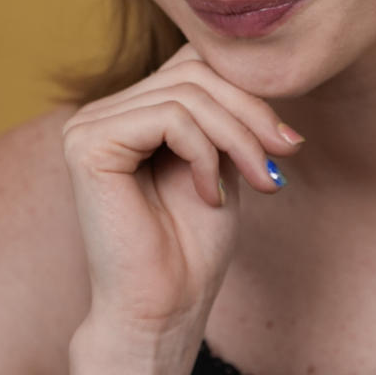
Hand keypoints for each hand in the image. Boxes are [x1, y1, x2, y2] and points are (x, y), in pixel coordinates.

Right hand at [62, 44, 302, 362]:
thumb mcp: (223, 161)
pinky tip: (209, 194)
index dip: (248, 94)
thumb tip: (258, 66)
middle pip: (194, 71)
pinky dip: (206, 153)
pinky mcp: (87, 143)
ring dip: (239, 139)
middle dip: (251, 114)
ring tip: (260, 182)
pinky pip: (170, 117)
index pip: (195, 64)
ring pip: (189, 94)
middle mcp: (103, 111)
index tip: (288, 144)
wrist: (164, 310)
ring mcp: (89, 124)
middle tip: (284, 159)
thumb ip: (226, 112)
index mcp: (131, 112)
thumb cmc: (192, 247)